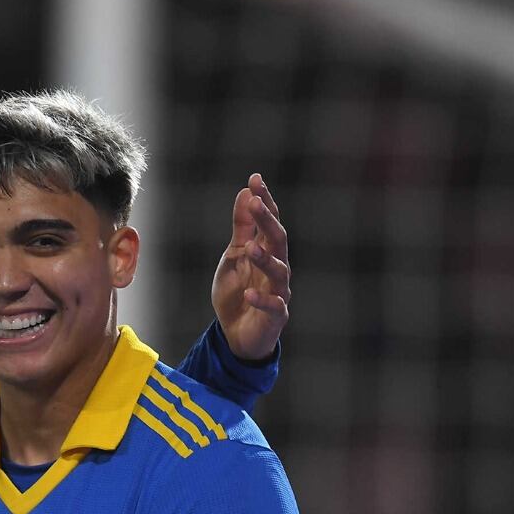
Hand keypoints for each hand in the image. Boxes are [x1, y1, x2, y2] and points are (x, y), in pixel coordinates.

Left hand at [210, 172, 289, 360]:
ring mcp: (279, 291)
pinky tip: (249, 293)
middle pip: (278, 240)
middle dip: (268, 220)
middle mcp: (277, 267)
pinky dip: (261, 299)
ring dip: (265, 258)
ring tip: (251, 248)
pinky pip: (273, 306)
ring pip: (279, 271)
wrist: (236, 334)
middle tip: (256, 202)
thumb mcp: (234, 256)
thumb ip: (242, 228)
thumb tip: (245, 192)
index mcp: (267, 250)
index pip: (269, 221)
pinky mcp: (275, 316)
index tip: (255, 179)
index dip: (264, 200)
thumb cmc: (238, 292)